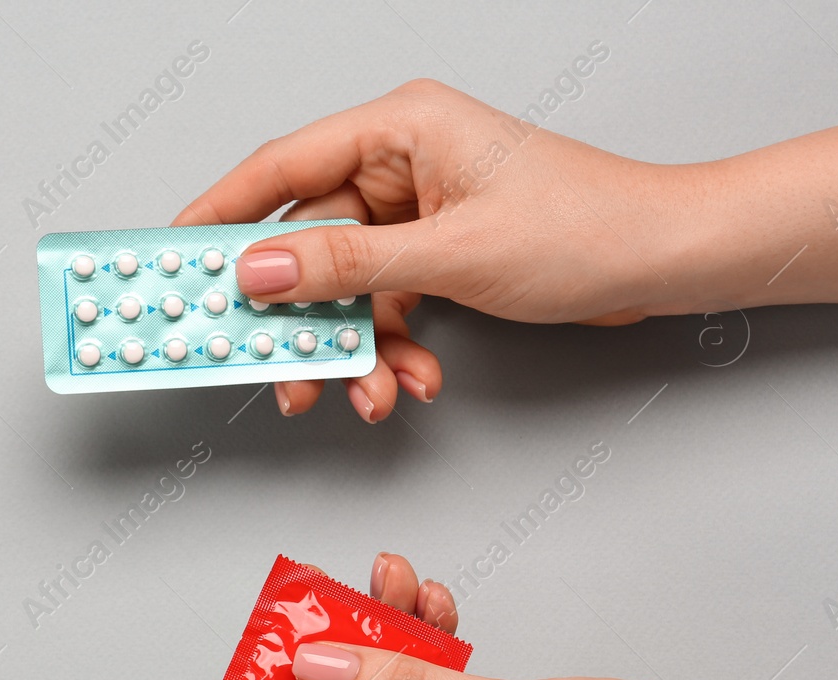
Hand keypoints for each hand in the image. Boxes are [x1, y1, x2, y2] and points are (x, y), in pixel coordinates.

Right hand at [174, 78, 706, 419]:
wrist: (665, 261)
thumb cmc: (587, 227)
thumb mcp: (450, 254)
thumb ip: (345, 266)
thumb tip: (260, 271)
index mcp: (401, 128)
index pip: (281, 167)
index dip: (220, 215)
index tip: (172, 259)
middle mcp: (402, 163)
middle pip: (308, 242)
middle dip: (296, 317)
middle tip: (267, 364)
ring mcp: (418, 212)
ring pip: (346, 288)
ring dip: (349, 349)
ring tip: (357, 394)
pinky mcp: (437, 253)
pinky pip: (384, 306)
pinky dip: (388, 351)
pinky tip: (408, 380)